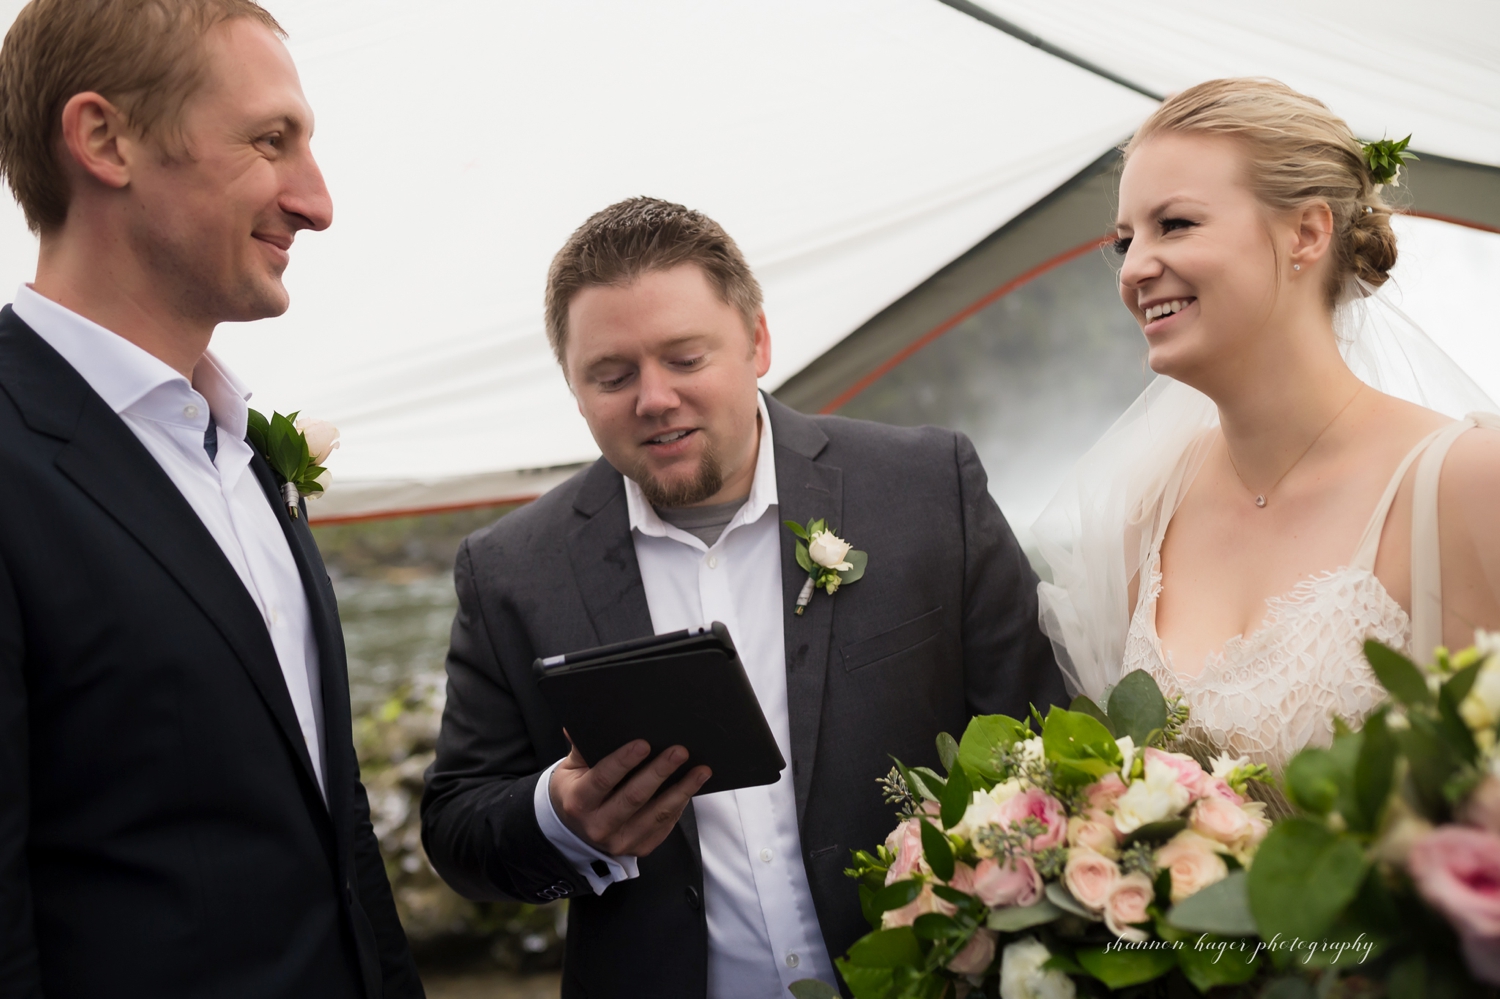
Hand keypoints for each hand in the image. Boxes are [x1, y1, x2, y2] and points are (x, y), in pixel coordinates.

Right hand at [549, 736, 710, 857]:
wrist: (574, 831)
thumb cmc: (575, 792)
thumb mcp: (569, 770)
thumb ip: (581, 748)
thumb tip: (584, 720)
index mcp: (579, 802)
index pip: (602, 780)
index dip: (623, 762)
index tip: (644, 744)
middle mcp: (598, 826)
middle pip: (633, 798)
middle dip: (659, 772)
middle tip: (679, 751)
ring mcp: (620, 841)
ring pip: (656, 815)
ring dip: (681, 790)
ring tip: (700, 770)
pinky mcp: (639, 847)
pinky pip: (664, 826)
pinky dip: (680, 806)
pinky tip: (692, 787)